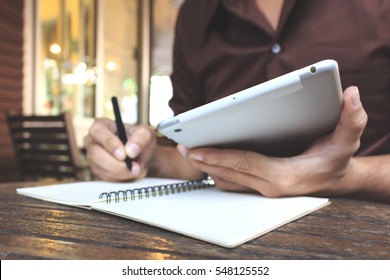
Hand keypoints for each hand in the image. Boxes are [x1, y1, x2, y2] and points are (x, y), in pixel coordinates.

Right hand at [84, 118, 155, 181]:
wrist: (142, 155)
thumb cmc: (141, 140)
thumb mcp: (146, 134)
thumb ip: (141, 138)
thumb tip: (131, 150)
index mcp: (101, 126)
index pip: (98, 132)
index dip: (110, 144)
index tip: (124, 155)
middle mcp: (93, 141)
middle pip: (96, 154)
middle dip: (116, 164)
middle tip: (134, 167)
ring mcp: (93, 157)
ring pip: (101, 169)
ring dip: (121, 172)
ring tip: (136, 169)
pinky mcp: (97, 171)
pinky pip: (105, 178)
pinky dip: (120, 178)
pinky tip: (129, 173)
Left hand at [180, 86, 367, 196]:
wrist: (336, 181)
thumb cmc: (336, 161)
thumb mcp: (348, 140)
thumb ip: (352, 119)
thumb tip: (352, 95)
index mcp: (284, 176)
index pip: (243, 164)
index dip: (218, 155)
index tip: (195, 148)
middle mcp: (269, 187)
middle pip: (228, 172)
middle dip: (203, 160)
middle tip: (182, 145)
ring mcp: (262, 190)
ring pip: (227, 180)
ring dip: (207, 167)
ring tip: (189, 151)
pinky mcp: (259, 187)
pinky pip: (232, 183)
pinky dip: (217, 172)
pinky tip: (207, 161)